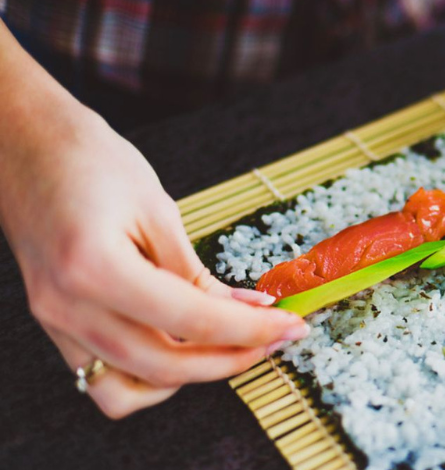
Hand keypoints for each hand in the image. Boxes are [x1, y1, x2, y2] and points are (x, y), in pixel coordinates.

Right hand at [0, 88, 307, 418]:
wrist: (20, 143)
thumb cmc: (87, 159)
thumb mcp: (156, 207)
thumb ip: (198, 271)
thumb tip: (247, 310)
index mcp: (95, 268)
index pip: (192, 322)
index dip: (252, 330)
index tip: (291, 326)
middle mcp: (67, 307)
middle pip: (165, 367)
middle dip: (233, 359)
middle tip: (275, 338)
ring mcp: (54, 323)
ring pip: (129, 389)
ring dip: (189, 377)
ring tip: (231, 346)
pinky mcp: (54, 326)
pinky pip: (102, 378)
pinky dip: (147, 376)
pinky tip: (181, 347)